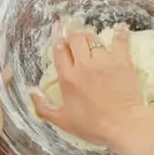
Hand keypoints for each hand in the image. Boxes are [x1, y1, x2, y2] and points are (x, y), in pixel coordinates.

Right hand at [32, 26, 153, 148]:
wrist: (122, 125)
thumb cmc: (92, 126)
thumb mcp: (62, 121)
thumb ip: (43, 108)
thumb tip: (31, 94)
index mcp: (67, 78)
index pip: (59, 52)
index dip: (57, 42)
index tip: (58, 37)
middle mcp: (83, 65)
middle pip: (75, 39)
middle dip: (73, 36)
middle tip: (74, 38)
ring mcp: (104, 61)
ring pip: (94, 38)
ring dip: (90, 37)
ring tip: (91, 39)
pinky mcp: (122, 61)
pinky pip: (120, 41)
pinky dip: (120, 33)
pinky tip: (121, 28)